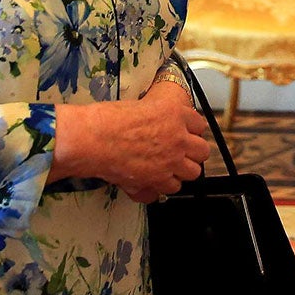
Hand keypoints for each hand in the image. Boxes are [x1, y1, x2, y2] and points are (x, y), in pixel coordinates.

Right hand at [52, 82, 209, 202]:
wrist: (93, 139)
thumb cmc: (107, 120)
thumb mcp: (139, 105)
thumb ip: (157, 115)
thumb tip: (157, 118)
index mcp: (175, 113)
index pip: (198, 125)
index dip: (189, 130)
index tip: (184, 133)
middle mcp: (178, 138)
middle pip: (202, 151)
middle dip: (192, 153)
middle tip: (179, 152)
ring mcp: (171, 161)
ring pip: (192, 172)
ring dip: (181, 171)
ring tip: (167, 168)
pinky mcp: (158, 180)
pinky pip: (171, 188)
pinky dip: (163, 186)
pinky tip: (153, 180)